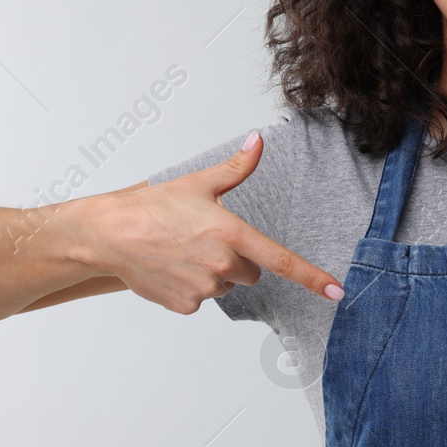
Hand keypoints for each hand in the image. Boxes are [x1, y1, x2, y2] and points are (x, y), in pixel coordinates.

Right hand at [75, 132, 345, 313]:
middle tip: (205, 241)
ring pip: (227, 287)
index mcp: (231, 233)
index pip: (281, 259)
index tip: (337, 292)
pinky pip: (202, 300)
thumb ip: (237, 168)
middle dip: (236, 260)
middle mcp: (222, 265)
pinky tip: (172, 269)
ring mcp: (204, 288)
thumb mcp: (198, 183)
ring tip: (183, 252)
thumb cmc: (154, 207)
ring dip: (213, 274)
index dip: (313, 277)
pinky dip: (191, 288)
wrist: (109, 234)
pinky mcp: (186, 305)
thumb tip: (259, 140)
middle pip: (251, 272)